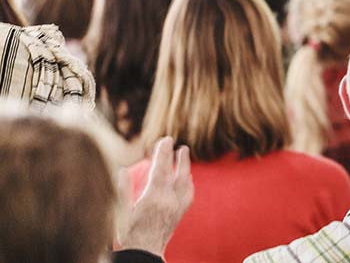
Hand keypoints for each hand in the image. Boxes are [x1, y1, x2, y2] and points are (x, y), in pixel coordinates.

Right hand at [117, 137, 194, 256]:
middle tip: (178, 144)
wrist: (143, 254)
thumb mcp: (120, 211)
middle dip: (178, 157)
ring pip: (185, 183)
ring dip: (185, 167)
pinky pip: (188, 196)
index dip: (164, 152)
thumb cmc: (128, 233)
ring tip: (184, 155)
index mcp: (153, 198)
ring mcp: (176, 208)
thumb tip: (122, 170)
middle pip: (176, 173)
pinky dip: (188, 184)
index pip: (161, 169)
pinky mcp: (179, 215)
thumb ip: (121, 189)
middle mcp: (168, 201)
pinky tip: (188, 179)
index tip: (166, 139)